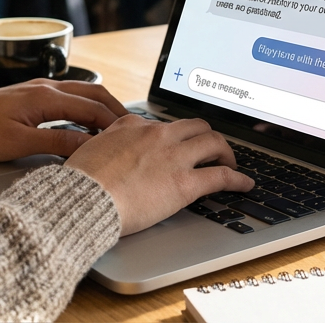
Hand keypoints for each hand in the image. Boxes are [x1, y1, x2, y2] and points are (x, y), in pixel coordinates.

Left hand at [0, 80, 128, 160]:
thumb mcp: (18, 144)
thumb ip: (56, 144)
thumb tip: (88, 148)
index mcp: (45, 96)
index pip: (92, 109)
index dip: (114, 124)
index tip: (132, 139)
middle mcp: (45, 87)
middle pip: (93, 94)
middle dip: (116, 110)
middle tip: (135, 129)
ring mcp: (38, 89)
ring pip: (82, 93)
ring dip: (101, 107)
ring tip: (117, 126)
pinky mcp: (30, 95)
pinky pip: (68, 97)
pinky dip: (85, 107)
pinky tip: (86, 122)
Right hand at [65, 116, 253, 234]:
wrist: (83, 199)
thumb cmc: (81, 182)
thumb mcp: (89, 149)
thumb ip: (107, 144)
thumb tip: (109, 148)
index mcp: (133, 125)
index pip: (163, 124)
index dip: (176, 136)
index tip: (179, 144)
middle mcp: (157, 135)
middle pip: (196, 126)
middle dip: (208, 137)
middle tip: (212, 150)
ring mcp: (173, 157)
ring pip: (214, 143)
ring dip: (226, 153)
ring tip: (230, 163)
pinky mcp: (184, 183)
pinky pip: (221, 176)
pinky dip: (237, 179)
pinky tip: (244, 184)